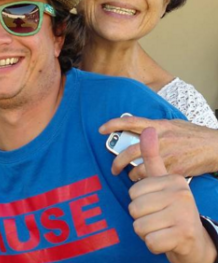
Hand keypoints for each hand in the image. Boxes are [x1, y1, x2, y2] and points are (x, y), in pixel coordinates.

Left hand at [100, 117, 217, 179]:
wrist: (215, 147)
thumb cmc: (193, 135)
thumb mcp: (173, 124)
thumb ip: (155, 127)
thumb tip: (139, 129)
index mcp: (158, 126)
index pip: (131, 122)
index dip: (114, 124)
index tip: (101, 129)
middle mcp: (160, 140)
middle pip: (130, 151)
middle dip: (117, 161)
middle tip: (113, 169)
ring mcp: (167, 156)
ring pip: (140, 168)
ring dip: (132, 175)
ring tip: (131, 179)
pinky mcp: (174, 170)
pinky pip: (154, 179)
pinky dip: (148, 183)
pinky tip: (148, 186)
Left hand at [129, 128, 216, 262]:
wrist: (195, 240)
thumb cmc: (173, 209)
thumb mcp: (164, 181)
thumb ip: (152, 157)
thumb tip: (148, 129)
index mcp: (174, 179)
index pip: (134, 190)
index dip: (138, 201)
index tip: (154, 205)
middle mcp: (181, 193)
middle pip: (134, 207)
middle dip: (141, 217)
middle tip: (158, 218)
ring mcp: (184, 213)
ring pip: (139, 225)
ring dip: (146, 231)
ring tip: (161, 228)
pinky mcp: (183, 233)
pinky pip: (149, 240)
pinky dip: (154, 244)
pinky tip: (166, 239)